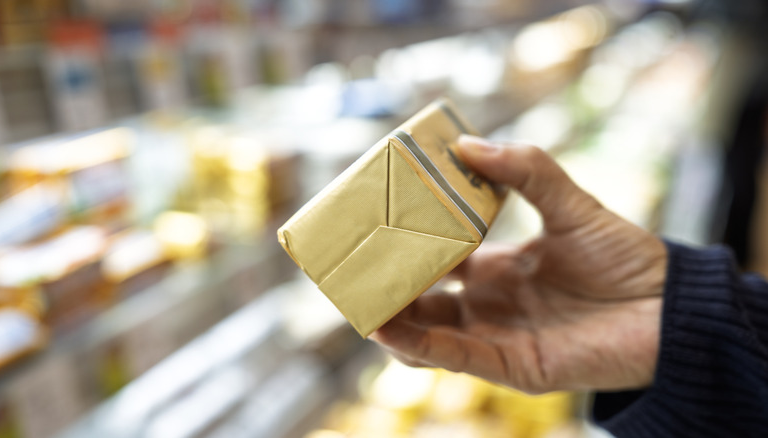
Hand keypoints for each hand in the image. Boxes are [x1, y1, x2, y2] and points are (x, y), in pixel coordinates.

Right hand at [371, 135, 666, 393]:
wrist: (669, 307)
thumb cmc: (625, 257)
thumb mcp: (571, 204)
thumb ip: (526, 171)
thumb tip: (468, 144)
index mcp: (498, 269)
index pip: (439, 260)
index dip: (407, 248)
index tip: (377, 226)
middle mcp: (491, 305)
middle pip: (423, 300)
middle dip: (388, 288)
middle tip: (354, 268)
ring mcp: (498, 337)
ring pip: (429, 335)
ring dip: (393, 321)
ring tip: (361, 300)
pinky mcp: (513, 366)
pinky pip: (457, 357)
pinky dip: (420, 346)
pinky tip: (388, 328)